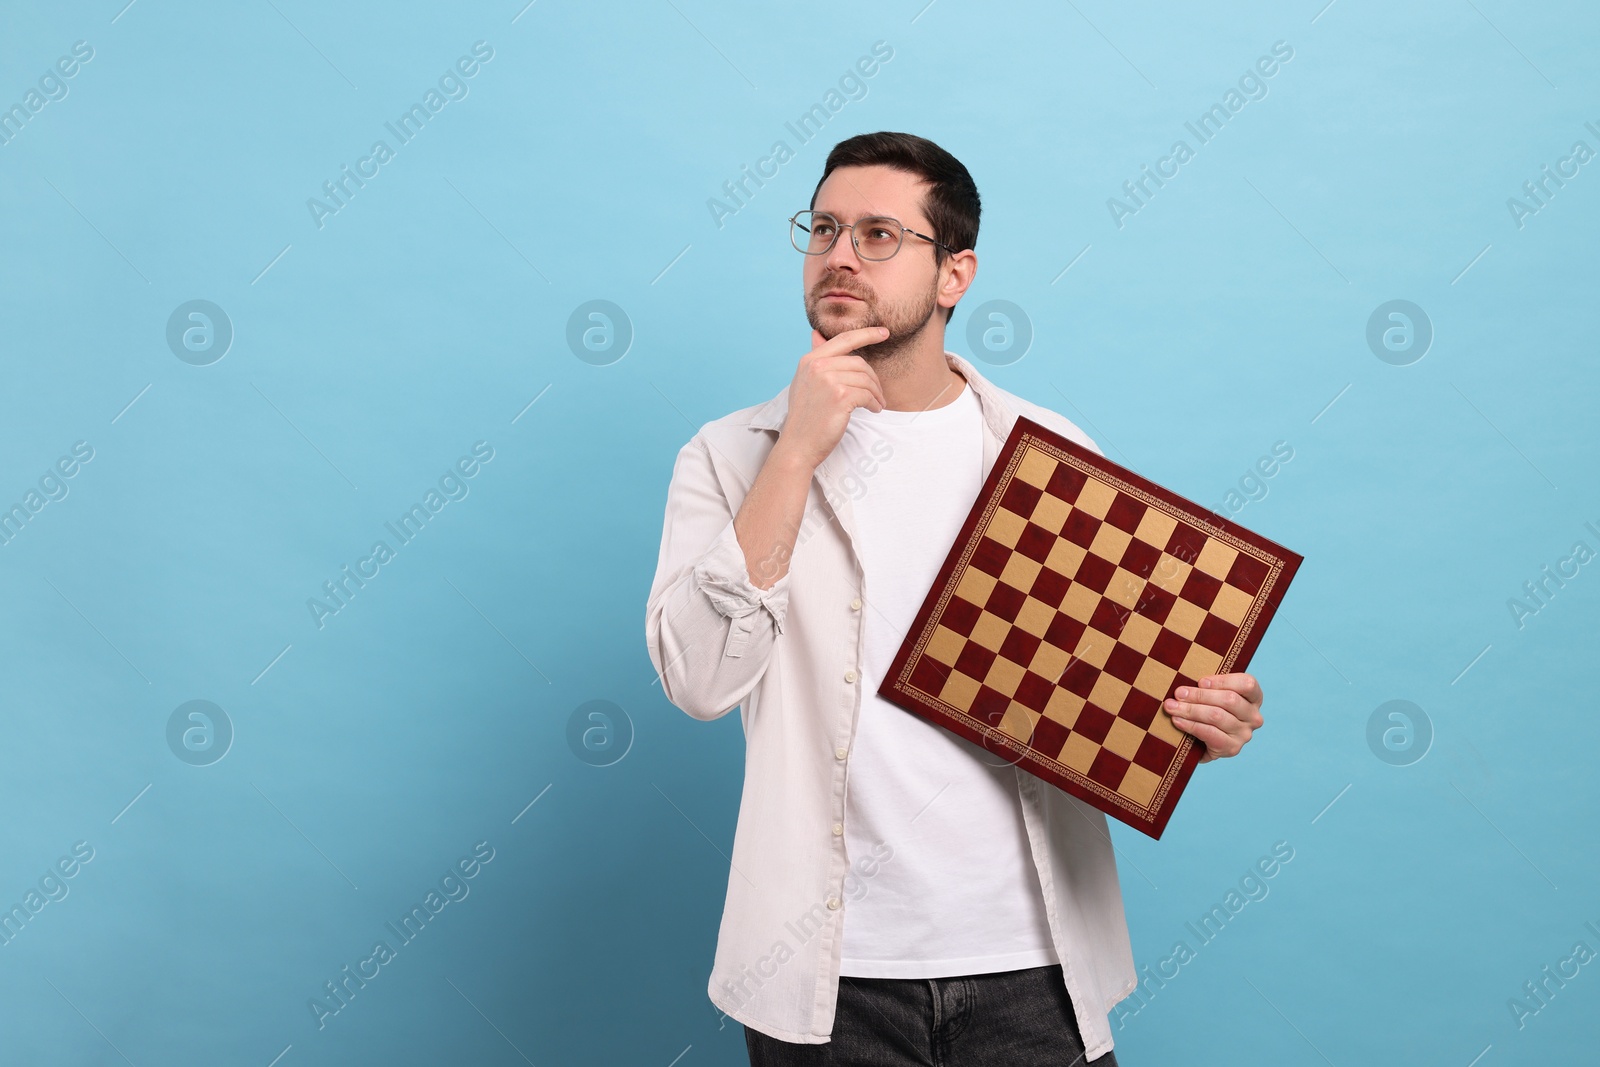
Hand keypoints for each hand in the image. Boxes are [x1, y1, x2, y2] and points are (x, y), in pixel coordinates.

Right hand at [771, 327, 888, 470]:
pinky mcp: (840, 396)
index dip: (866, 334)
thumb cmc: (805, 417)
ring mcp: (828, 380)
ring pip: (866, 379)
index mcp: (810, 360)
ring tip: (877, 404)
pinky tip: (874, 410)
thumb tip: (816, 334)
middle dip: (873, 379)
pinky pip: (867, 394)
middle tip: (878, 394)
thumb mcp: (805, 382)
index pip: (843, 340)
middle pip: (859, 363)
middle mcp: (818, 366)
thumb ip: (816, 359)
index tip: (884, 332)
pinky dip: (875, 403)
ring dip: (876, 393)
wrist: (798, 445)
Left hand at [1164, 673, 1263, 762]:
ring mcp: (1244, 734)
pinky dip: (1191, 725)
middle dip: (1199, 695)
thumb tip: (1185, 685)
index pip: (1247, 684)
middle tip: (1178, 693)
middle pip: (1229, 700)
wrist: (1203, 743)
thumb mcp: (1212, 695)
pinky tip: (1177, 721)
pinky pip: (1209, 733)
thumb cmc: (1208, 710)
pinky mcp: (1232, 748)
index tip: (1200, 681)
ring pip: (1217, 716)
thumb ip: (1207, 687)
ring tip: (1172, 707)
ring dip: (1190, 710)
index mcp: (1254, 698)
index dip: (1223, 681)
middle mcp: (1253, 717)